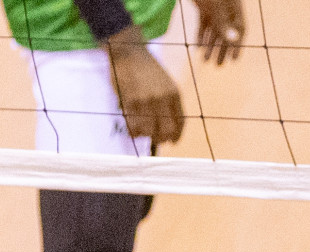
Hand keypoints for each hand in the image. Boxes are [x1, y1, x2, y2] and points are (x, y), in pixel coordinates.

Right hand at [104, 27, 184, 143]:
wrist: (128, 51)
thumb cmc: (146, 68)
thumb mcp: (166, 82)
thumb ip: (170, 101)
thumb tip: (170, 125)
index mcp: (174, 93)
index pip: (180, 122)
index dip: (177, 135)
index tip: (173, 141)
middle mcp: (162, 98)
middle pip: (167, 131)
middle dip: (162, 139)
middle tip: (156, 138)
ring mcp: (146, 100)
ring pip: (149, 131)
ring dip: (146, 135)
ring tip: (142, 132)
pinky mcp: (129, 101)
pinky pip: (133, 126)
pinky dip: (134, 133)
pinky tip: (133, 131)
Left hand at [191, 0, 244, 64]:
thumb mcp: (217, 9)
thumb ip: (224, 23)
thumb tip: (234, 40)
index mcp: (235, 8)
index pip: (239, 30)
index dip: (236, 46)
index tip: (233, 60)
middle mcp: (226, 10)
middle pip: (226, 33)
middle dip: (221, 50)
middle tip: (218, 65)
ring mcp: (214, 9)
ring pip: (213, 30)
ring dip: (209, 46)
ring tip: (206, 61)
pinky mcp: (203, 7)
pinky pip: (203, 24)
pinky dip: (200, 36)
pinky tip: (198, 49)